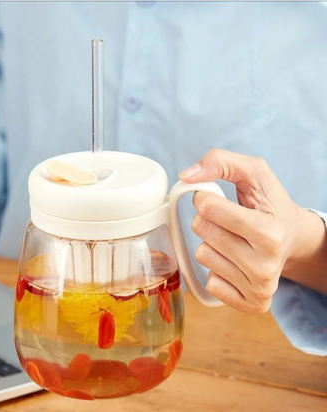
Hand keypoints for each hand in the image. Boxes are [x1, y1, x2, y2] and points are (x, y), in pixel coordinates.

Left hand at [179, 149, 326, 312]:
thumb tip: (185, 177)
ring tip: (236, 241)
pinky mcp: (251, 304)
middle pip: (201, 230)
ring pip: (202, 254)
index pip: (207, 207)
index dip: (206, 197)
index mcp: (270, 232)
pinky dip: (217, 269)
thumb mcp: (254, 173)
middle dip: (208, 219)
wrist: (293, 239)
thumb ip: (219, 161)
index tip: (219, 200)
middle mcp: (266, 265)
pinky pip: (208, 282)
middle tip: (230, 221)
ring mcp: (259, 288)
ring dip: (212, 243)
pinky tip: (236, 263)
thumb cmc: (269, 205)